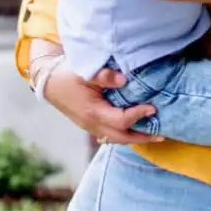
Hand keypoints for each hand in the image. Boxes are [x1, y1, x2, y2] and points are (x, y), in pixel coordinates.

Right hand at [44, 68, 163, 144]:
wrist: (49, 82)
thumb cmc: (67, 75)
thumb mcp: (85, 71)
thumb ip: (104, 75)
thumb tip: (124, 79)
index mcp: (93, 112)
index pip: (121, 120)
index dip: (138, 115)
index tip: (153, 107)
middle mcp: (92, 124)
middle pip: (121, 137)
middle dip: (142, 137)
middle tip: (162, 134)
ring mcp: (90, 127)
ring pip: (115, 139)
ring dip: (134, 138)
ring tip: (154, 135)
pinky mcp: (90, 125)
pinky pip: (109, 135)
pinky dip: (124, 135)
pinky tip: (135, 130)